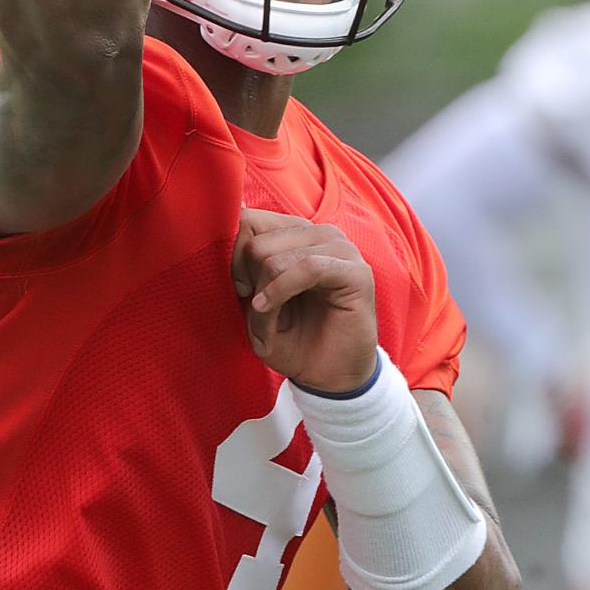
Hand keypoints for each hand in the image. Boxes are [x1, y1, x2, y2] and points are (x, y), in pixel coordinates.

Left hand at [232, 207, 377, 391]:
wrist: (328, 377)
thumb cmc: (293, 338)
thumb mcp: (255, 301)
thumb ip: (243, 262)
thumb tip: (236, 212)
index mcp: (297, 234)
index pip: (250, 220)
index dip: (234, 255)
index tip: (239, 287)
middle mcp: (319, 234)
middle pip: (258, 239)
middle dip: (248, 279)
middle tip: (255, 310)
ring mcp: (341, 249)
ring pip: (278, 257)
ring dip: (263, 297)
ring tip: (265, 323)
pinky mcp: (355, 272)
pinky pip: (307, 268)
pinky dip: (280, 292)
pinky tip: (269, 309)